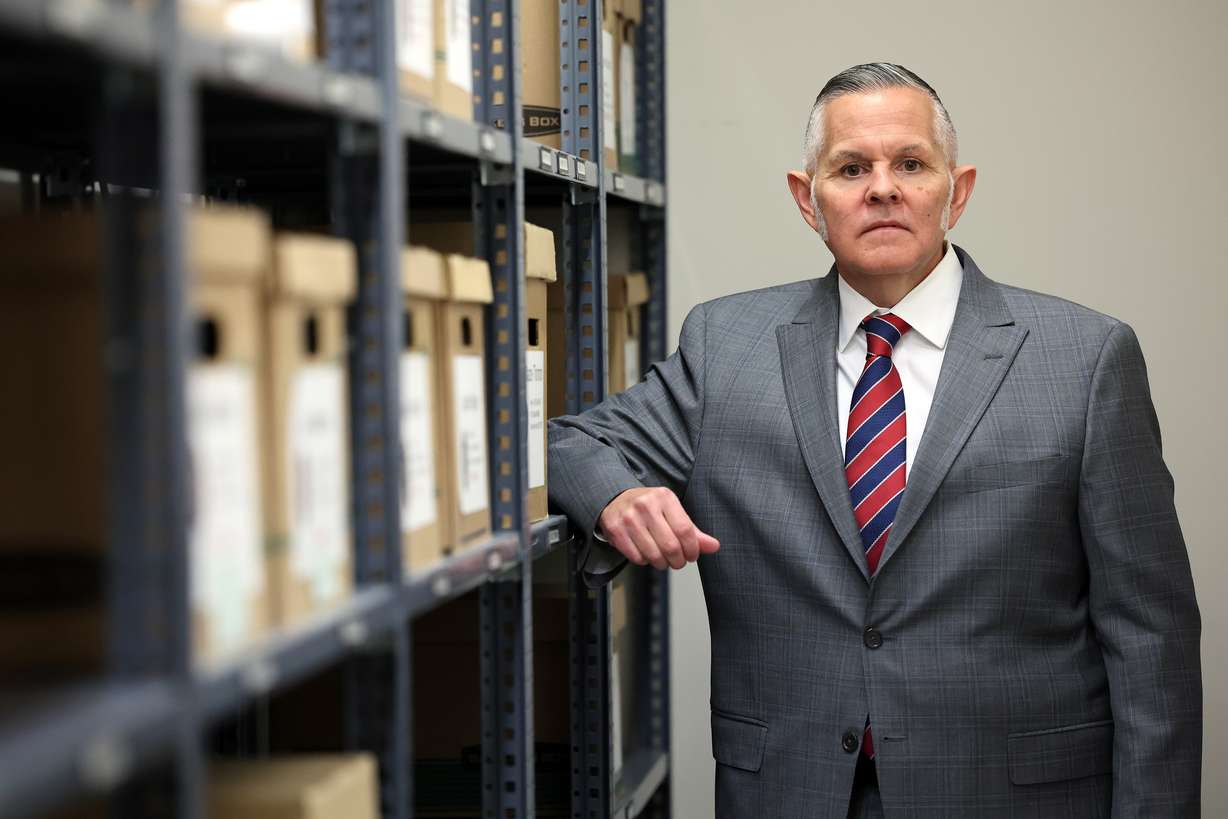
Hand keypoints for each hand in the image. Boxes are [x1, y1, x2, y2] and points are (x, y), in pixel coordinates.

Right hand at [597, 487, 719, 569]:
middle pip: (671, 546)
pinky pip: (637, 557)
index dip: (692, 549)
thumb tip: (714, 546)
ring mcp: (629, 518)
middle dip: (678, 560)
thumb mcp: (672, 512)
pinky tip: (645, 553)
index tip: (692, 555)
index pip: (685, 530)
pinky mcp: (616, 530)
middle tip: (677, 562)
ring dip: (662, 564)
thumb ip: (693, 531)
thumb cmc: (648, 507)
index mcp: (664, 497)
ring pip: (654, 555)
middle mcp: (646, 505)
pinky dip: (645, 561)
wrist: (615, 499)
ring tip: (662, 559)